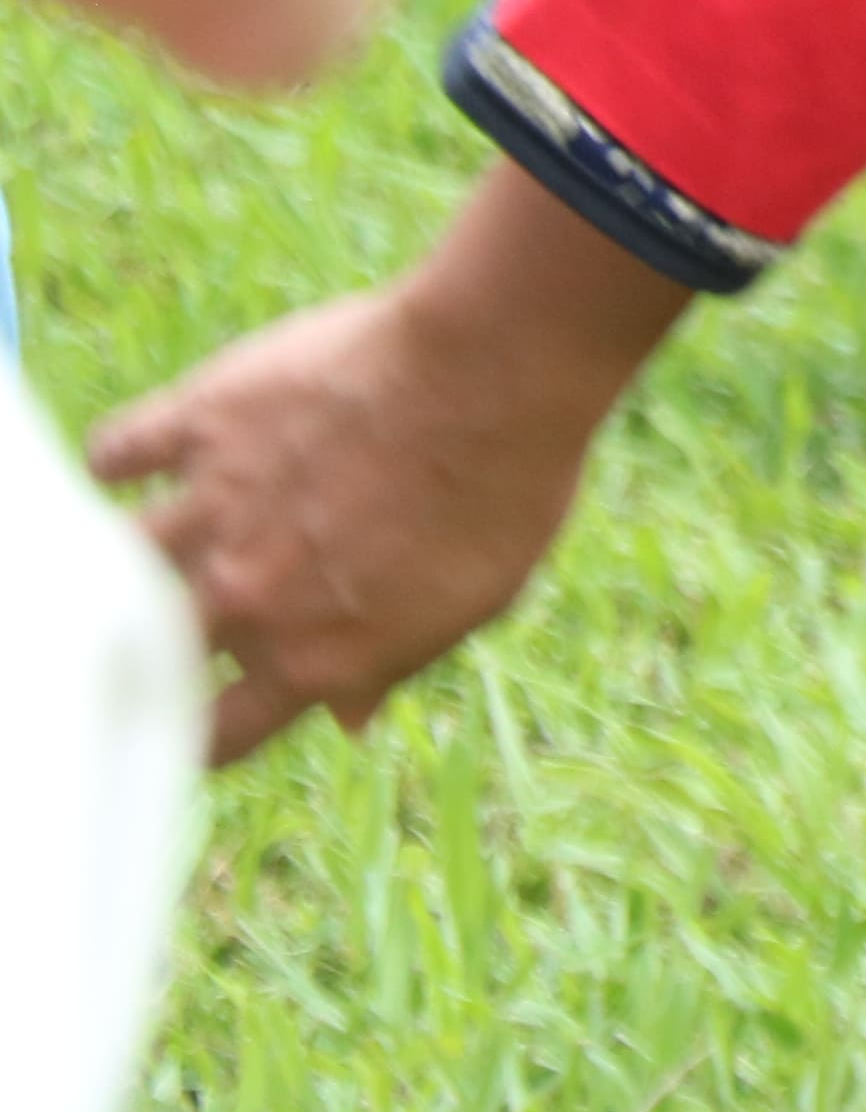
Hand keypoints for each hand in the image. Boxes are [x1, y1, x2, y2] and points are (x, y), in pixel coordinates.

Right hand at [93, 169, 687, 764]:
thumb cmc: (506, 486)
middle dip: (163, 643)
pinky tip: (133, 461)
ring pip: (121, 556)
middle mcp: (245, 596)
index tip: (202, 715)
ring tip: (146, 540)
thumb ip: (392, 662)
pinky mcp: (200, 423)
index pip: (217, 737)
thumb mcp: (471, 601)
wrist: (493, 374)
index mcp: (311, 657)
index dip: (204, 734)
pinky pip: (115, 452)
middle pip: (158, 652)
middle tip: (185, 614)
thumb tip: (348, 719)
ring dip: (129, 553)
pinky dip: (113, 459)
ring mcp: (214, 509)